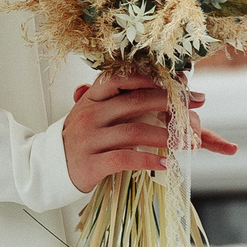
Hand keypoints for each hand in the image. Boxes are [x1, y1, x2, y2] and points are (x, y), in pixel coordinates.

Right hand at [64, 69, 238, 194]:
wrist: (50, 167)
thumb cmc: (82, 139)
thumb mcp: (94, 113)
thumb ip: (119, 101)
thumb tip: (158, 88)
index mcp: (92, 98)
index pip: (123, 79)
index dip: (154, 79)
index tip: (182, 84)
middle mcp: (90, 114)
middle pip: (136, 102)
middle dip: (171, 105)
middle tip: (196, 108)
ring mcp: (90, 138)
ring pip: (135, 131)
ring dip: (168, 137)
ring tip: (190, 143)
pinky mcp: (92, 163)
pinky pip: (126, 159)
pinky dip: (149, 160)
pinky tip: (166, 164)